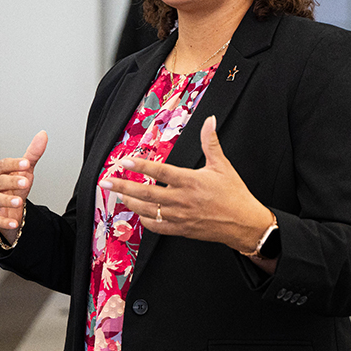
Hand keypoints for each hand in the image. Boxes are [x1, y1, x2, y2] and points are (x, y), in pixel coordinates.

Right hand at [0, 130, 47, 244]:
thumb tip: (43, 134)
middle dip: (11, 181)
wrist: (11, 207)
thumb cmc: (15, 185)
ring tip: (19, 201)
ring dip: (7, 200)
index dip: (14, 164)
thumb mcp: (25, 169)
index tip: (26, 163)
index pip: (3, 165)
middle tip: (26, 181)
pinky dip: (5, 222)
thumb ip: (33, 153)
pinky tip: (15, 223)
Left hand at [100, 116, 273, 257]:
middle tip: (106, 182)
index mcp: (190, 181)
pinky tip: (137, 213)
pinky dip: (144, 220)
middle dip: (122, 187)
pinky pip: (157, 227)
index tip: (124, 162)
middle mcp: (181, 199)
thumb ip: (210, 142)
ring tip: (117, 195)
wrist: (244, 223)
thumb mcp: (222, 165)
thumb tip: (209, 121)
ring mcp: (179, 216)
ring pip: (147, 211)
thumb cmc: (234, 194)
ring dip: (129, 203)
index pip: (160, 172)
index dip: (140, 167)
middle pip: (145, 193)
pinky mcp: (181, 229)